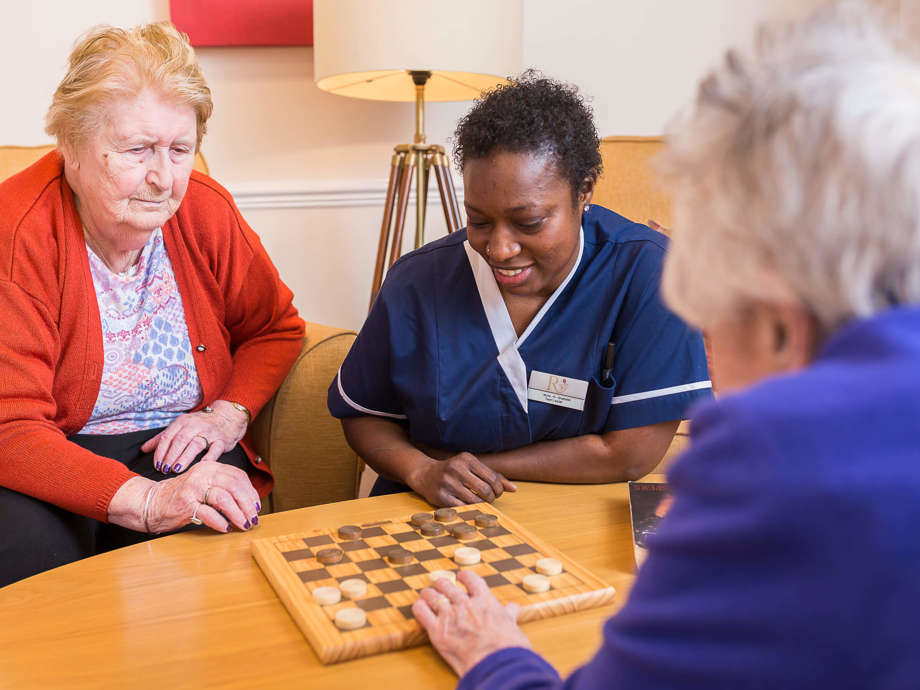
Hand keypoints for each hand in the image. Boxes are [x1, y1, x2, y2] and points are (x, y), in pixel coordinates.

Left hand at [141, 400, 248, 473]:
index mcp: (182, 422)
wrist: (227, 415)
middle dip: (170, 456)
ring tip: (176, 469)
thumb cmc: (201, 423)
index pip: (168, 437)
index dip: (160, 452)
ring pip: (195, 445)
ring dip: (184, 458)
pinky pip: (215, 449)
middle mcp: (195, 425)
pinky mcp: (222, 440)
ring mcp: (209, 433)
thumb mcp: (181, 426)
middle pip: (179, 441)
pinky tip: (200, 466)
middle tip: (164, 470)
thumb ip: (162, 438)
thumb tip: (144, 449)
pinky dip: (208, 458)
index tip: (156, 465)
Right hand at [146, 461, 260, 532]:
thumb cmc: (181, 496)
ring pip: (224, 499)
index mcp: (209, 467)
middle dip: (248, 504)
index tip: (256, 506)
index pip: (238, 476)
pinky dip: (220, 521)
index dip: (251, 492)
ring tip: (244, 524)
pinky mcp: (185, 504)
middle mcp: (202, 475)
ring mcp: (193, 489)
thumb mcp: (204, 483)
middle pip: (234, 486)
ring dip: (238, 514)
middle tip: (253, 518)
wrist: (151, 502)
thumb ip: (223, 486)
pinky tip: (225, 528)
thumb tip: (249, 501)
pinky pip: (208, 513)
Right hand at [407, 452, 516, 506]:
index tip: (497, 493)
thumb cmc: (454, 471)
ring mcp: (448, 483)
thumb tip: (514, 488)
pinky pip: (462, 507)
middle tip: (490, 499)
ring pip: (475, 501)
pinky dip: (469, 509)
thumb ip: (493, 476)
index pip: (492, 478)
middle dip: (491, 498)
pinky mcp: (441, 496)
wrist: (425, 474)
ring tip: (480, 503)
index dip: (499, 489)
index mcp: (467, 459)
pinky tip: (469, 506)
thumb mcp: (472, 468)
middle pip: (485, 490)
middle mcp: (457, 469)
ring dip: (482, 505)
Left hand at [413, 570, 531, 676]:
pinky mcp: (437, 631)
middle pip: (447, 585)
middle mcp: (465, 603)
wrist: (496, 663)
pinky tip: (420, 607)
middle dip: (442, 584)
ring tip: (427, 594)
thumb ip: (509, 614)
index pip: (470, 579)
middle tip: (440, 586)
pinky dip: (419, 607)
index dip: (464, 577)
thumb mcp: (512, 625)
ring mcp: (449, 615)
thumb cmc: (508, 646)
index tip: (461, 578)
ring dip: (429, 594)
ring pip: (432, 595)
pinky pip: (421, 612)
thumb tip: (513, 607)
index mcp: (484, 599)